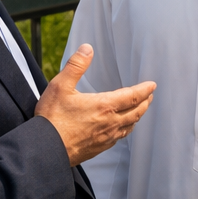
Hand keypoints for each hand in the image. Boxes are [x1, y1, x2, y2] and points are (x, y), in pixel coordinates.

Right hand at [34, 44, 156, 165]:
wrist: (45, 150)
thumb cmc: (51, 119)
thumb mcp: (60, 86)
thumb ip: (76, 66)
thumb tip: (87, 49)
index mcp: (104, 106)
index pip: (133, 96)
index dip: (145, 89)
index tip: (152, 85)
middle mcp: (110, 123)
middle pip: (136, 112)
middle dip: (145, 102)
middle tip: (150, 96)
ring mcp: (105, 137)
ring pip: (129, 126)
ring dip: (137, 116)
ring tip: (139, 110)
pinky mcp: (99, 148)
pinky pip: (119, 138)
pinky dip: (125, 130)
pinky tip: (121, 129)